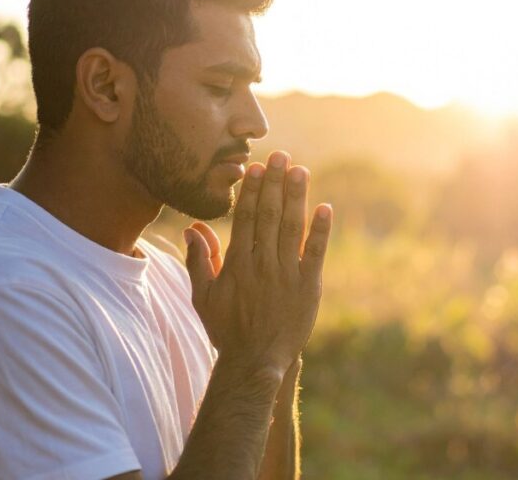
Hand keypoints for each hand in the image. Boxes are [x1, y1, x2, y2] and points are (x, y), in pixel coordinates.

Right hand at [183, 150, 331, 372]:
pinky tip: (325, 207)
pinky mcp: (309, 286)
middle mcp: (263, 264)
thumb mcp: (204, 297)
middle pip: (269, 215)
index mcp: (238, 264)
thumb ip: (198, 261)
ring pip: (292, 228)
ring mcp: (287, 274)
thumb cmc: (227, 329)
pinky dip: (321, 230)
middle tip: (281, 156)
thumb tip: (192, 229)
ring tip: (300, 170)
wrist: (256, 361)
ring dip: (296, 197)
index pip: (246, 218)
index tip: (256, 167)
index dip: (252, 190)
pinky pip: (316, 253)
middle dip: (275, 183)